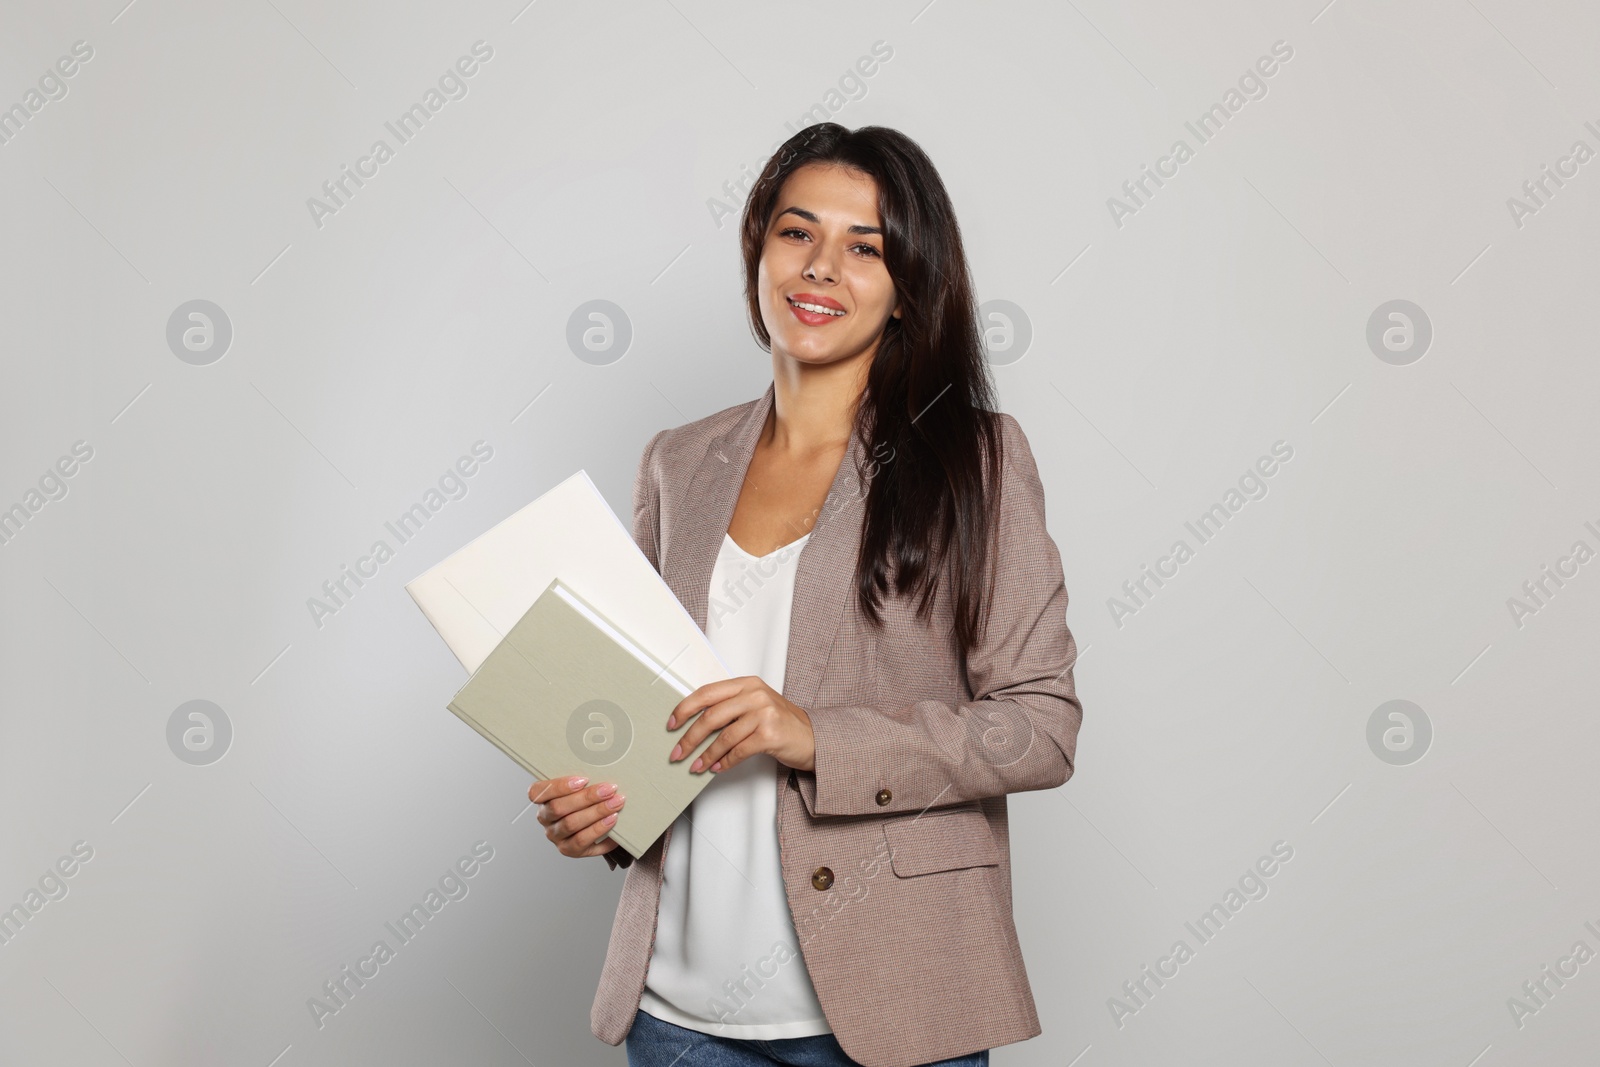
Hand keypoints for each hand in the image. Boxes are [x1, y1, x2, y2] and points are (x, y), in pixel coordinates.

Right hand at [528, 776, 626, 858]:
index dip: (559, 786)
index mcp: (542, 799)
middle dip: (587, 797)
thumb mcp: (580, 787)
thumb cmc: (586, 799)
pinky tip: (612, 820)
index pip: (537, 792)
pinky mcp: (569, 850)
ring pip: (571, 824)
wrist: (596, 824)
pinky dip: (599, 829)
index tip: (584, 779)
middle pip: (559, 808)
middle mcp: (545, 819)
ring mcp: (556, 836)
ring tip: (616, 803)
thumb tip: (603, 763)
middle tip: (610, 789)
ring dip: (596, 812)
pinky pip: (582, 841)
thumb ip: (583, 779)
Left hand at [667, 676, 814, 773]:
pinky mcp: (770, 734)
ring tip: (695, 766)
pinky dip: (724, 762)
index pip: (707, 693)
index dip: (685, 708)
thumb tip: (693, 725)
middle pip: (711, 716)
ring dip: (706, 755)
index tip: (672, 723)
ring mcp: (764, 713)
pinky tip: (717, 768)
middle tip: (678, 751)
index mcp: (747, 684)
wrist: (813, 738)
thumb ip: (730, 709)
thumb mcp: (756, 706)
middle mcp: (755, 695)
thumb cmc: (781, 723)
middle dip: (690, 737)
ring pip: (723, 737)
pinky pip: (738, 751)